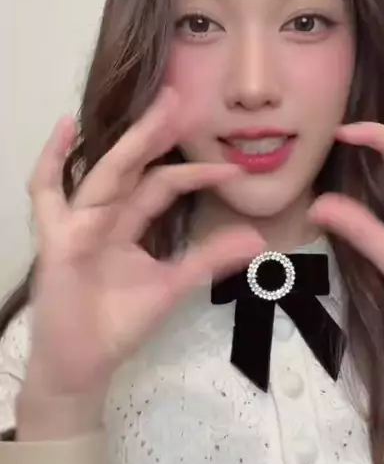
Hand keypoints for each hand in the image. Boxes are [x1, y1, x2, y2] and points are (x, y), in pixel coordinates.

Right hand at [24, 88, 264, 405]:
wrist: (83, 365)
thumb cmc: (118, 323)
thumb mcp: (172, 287)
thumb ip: (208, 260)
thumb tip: (257, 239)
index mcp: (128, 222)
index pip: (162, 184)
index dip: (194, 172)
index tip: (230, 166)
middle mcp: (104, 214)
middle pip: (133, 166)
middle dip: (157, 133)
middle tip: (183, 97)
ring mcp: (78, 223)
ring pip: (106, 174)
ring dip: (131, 142)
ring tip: (158, 111)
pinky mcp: (57, 240)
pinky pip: (46, 195)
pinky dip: (51, 161)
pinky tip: (65, 128)